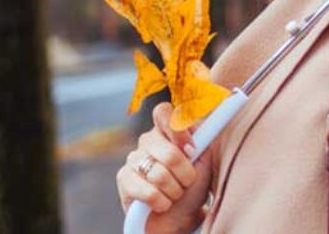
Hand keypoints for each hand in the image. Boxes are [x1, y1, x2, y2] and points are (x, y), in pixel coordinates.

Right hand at [117, 102, 212, 233]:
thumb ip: (202, 139)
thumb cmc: (193, 185)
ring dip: (175, 191)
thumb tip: (199, 125)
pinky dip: (162, 202)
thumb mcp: (204, 160)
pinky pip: (148, 192)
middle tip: (188, 182)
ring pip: (159, 175)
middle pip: (169, 152)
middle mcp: (148, 140)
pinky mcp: (124, 179)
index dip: (178, 130)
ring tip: (175, 194)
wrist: (179, 215)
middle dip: (185, 174)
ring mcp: (133, 158)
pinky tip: (162, 203)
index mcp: (167, 130)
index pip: (163, 112)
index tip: (192, 149)